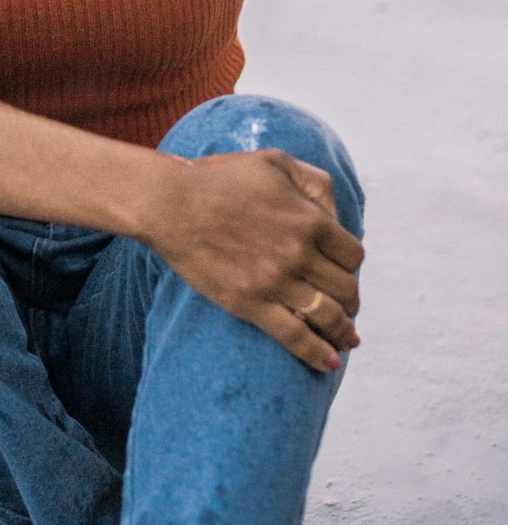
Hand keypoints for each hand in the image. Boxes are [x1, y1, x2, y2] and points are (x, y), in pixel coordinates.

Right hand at [142, 147, 364, 373]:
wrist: (172, 202)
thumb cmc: (220, 179)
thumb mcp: (275, 161)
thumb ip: (313, 181)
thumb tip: (336, 214)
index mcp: (309, 220)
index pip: (352, 256)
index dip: (350, 266)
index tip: (342, 272)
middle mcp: (299, 253)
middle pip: (346, 289)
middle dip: (350, 300)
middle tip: (346, 307)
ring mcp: (276, 281)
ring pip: (328, 316)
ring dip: (341, 331)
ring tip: (344, 339)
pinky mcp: (251, 303)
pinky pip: (295, 336)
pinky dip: (317, 354)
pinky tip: (329, 363)